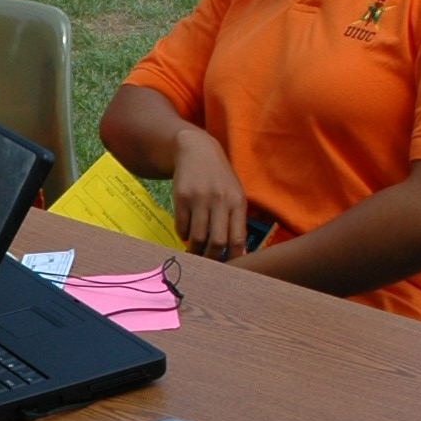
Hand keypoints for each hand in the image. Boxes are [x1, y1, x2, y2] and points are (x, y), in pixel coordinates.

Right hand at [169, 130, 248, 259]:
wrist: (196, 151)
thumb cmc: (219, 179)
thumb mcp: (234, 194)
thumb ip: (237, 221)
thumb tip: (239, 254)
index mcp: (237, 202)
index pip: (238, 238)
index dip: (234, 258)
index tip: (229, 269)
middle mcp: (220, 200)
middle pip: (217, 242)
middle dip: (212, 259)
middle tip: (208, 265)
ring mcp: (200, 198)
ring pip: (197, 237)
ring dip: (195, 250)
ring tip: (195, 252)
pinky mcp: (181, 197)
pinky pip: (181, 227)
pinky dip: (183, 235)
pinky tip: (186, 232)